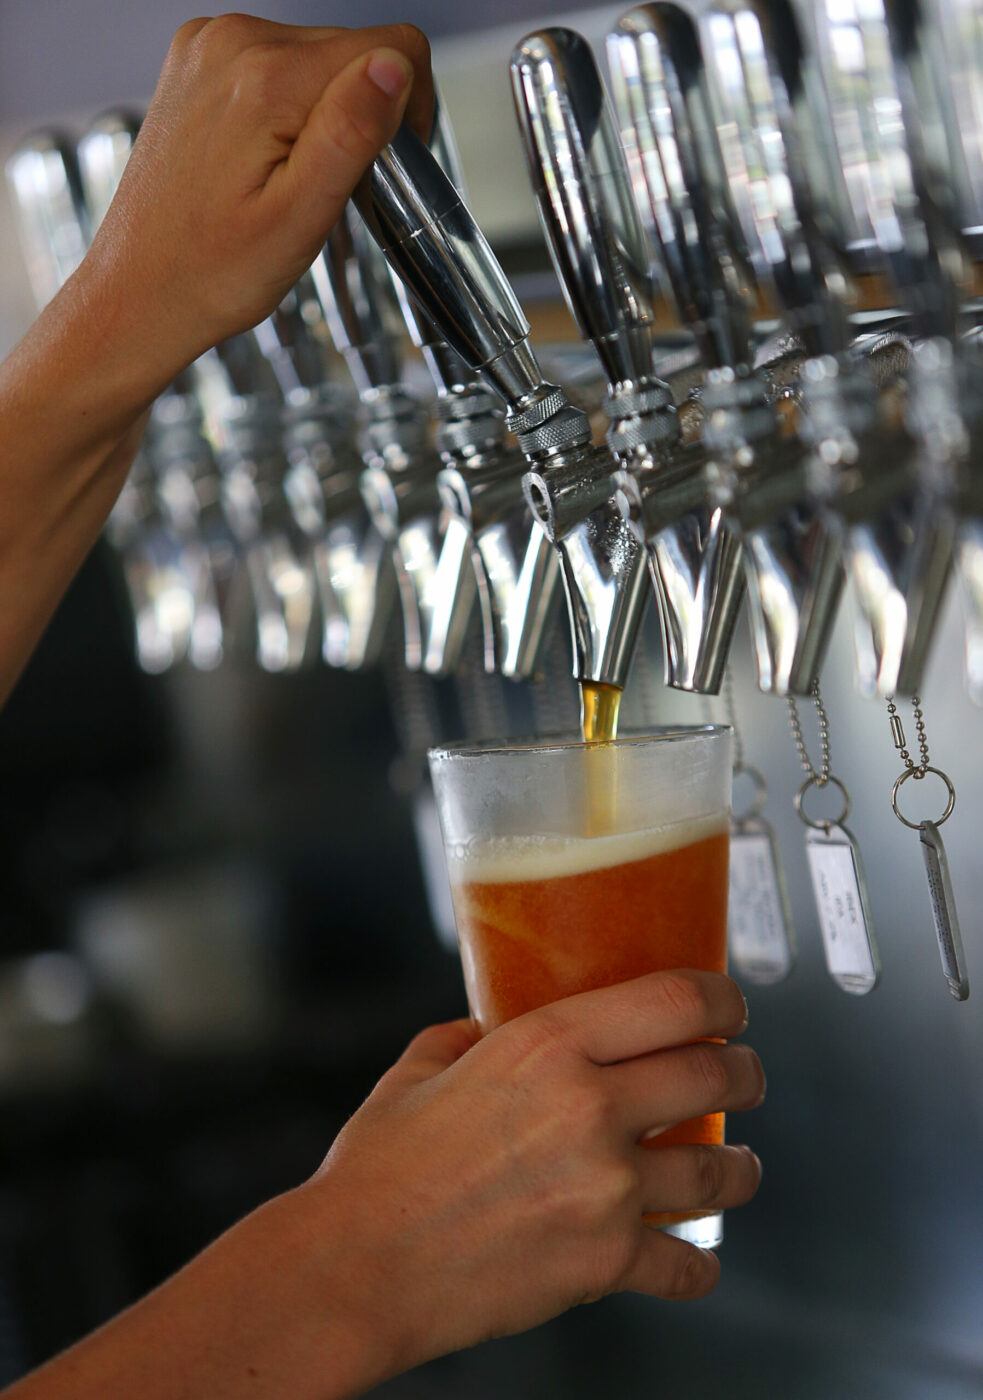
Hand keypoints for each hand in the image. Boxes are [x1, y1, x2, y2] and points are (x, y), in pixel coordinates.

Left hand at [80, 17, 432, 380]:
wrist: (139, 291)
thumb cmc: (212, 273)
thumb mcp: (301, 218)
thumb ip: (351, 132)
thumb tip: (394, 66)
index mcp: (265, 79)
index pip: (389, 49)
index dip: (409, 108)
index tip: (387, 165)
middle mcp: (233, 42)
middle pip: (352, 51)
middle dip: (361, 116)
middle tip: (328, 189)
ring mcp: (209, 47)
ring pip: (317, 59)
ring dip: (324, 115)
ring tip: (290, 181)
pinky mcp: (199, 63)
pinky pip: (277, 67)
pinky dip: (289, 110)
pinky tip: (267, 162)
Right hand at [303, 970, 763, 1381]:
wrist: (357, 1268)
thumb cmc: (377, 1170)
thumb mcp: (419, 1070)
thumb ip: (465, 1038)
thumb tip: (486, 1028)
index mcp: (547, 1046)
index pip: (675, 999)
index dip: (723, 997)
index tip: (731, 1004)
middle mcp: (590, 1107)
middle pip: (715, 1073)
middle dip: (746, 1072)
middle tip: (744, 1076)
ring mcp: (606, 1189)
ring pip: (720, 1169)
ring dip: (742, 1167)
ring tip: (741, 1166)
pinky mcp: (604, 1263)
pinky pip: (685, 1264)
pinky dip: (698, 1265)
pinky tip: (696, 1258)